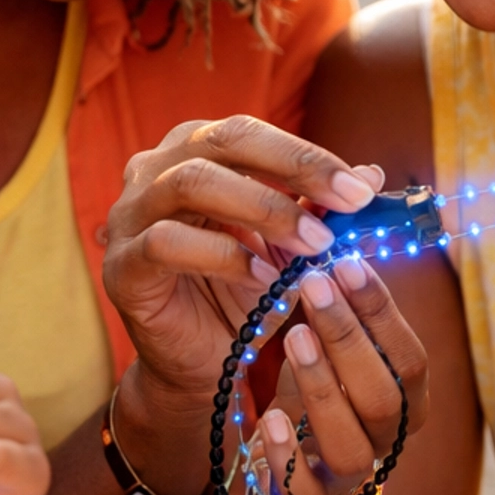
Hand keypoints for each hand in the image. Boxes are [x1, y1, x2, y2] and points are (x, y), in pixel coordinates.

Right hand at [103, 115, 384, 409]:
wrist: (199, 361)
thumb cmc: (242, 291)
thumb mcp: (290, 245)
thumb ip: (320, 207)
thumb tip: (373, 176)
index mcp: (192, 151)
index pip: (250, 133)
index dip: (308, 156)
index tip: (362, 190)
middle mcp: (153, 170)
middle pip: (220, 142)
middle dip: (292, 169)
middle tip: (347, 204)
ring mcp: (129, 216)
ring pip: (190, 185)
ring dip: (263, 210)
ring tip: (313, 244)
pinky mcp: (120, 265)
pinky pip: (167, 244)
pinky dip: (223, 256)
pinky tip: (263, 278)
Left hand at [245, 254, 428, 494]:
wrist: (290, 486)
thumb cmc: (315, 398)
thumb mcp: (331, 346)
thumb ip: (342, 288)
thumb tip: (359, 190)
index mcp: (405, 403)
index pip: (410, 359)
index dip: (383, 312)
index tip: (346, 261)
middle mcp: (385, 444)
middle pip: (385, 399)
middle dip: (352, 339)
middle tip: (314, 283)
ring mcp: (348, 483)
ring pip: (354, 449)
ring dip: (325, 389)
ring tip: (294, 336)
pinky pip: (305, 494)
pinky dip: (287, 458)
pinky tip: (267, 419)